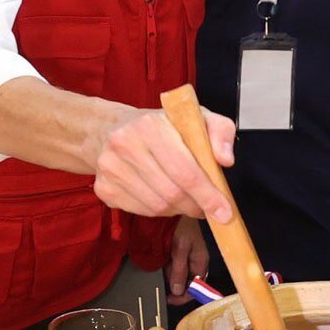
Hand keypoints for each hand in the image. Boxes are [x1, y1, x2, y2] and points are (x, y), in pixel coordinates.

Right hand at [90, 107, 234, 221]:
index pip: (184, 171)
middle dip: (195, 206)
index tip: (224, 212)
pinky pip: (141, 212)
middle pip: (171, 193)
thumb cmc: (162, 126)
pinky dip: (159, 211)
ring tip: (184, 198)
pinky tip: (162, 195)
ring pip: (157, 207)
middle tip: (207, 207)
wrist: (115, 128)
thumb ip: (220, 132)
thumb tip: (225, 160)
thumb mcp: (197, 118)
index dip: (207, 195)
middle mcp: (125, 144)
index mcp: (150, 125)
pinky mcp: (103, 188)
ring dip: (178, 209)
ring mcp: (110, 168)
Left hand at [165, 217, 210, 305]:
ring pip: (179, 277)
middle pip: (187, 284)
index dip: (184, 296)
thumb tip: (177, 291)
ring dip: (169, 280)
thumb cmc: (181, 225)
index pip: (197, 288)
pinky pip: (173, 268)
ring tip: (158, 280)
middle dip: (175, 289)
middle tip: (161, 290)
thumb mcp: (180, 247)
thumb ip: (179, 269)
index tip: (169, 299)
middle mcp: (195, 262)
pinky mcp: (178, 253)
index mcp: (201, 262)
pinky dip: (166, 272)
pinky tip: (158, 270)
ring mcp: (186, 258)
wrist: (176, 205)